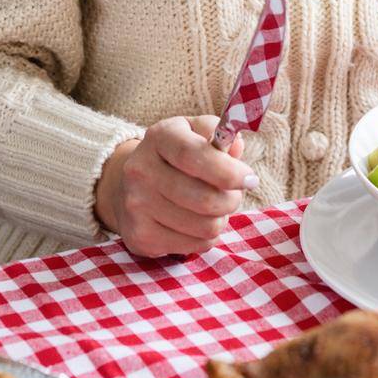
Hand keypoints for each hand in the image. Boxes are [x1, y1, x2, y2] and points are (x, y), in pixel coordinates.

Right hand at [94, 115, 256, 257]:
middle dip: (231, 200)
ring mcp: (137, 205)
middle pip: (204, 198)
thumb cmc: (174, 156)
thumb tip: (236, 147)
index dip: (228, 171)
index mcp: (160, 137)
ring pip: (204, 226)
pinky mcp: (140, 236)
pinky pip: (195, 245)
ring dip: (221, 219)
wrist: (128, 185)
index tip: (249, 179)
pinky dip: (207, 237)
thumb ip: (218, 133)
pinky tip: (198, 223)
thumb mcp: (194, 132)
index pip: (194, 156)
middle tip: (233, 195)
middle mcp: (142, 170)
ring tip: (215, 209)